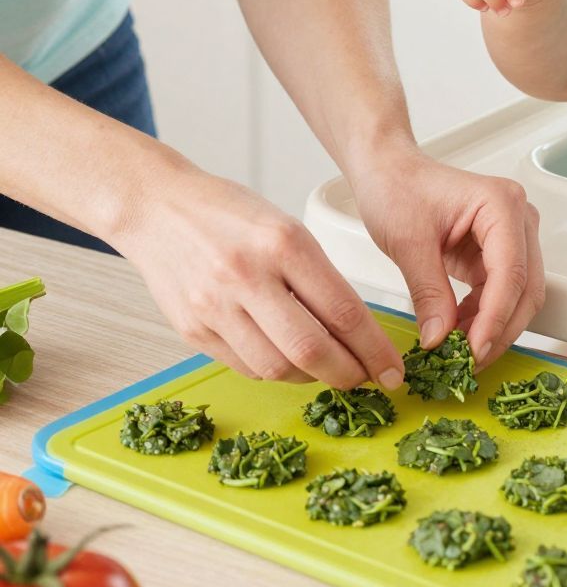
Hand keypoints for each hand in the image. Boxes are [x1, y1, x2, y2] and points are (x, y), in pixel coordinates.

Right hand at [115, 157, 404, 384]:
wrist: (155, 207)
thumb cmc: (227, 213)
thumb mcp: (284, 227)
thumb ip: (316, 277)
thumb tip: (357, 332)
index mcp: (282, 243)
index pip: (343, 311)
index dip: (374, 349)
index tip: (392, 369)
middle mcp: (247, 276)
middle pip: (311, 350)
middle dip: (348, 374)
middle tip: (365, 379)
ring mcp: (214, 307)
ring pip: (276, 369)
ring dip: (311, 377)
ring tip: (326, 368)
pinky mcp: (192, 329)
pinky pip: (245, 367)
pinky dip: (274, 371)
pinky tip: (286, 359)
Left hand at [350, 147, 544, 368]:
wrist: (387, 172)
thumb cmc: (397, 186)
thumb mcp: (407, 241)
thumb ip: (428, 291)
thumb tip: (440, 337)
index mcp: (501, 205)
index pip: (511, 273)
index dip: (495, 317)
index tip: (474, 349)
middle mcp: (516, 219)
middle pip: (526, 289)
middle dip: (500, 329)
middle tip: (469, 360)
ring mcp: (511, 237)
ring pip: (518, 296)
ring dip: (493, 327)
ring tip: (461, 351)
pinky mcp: (497, 254)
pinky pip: (500, 294)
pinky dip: (483, 317)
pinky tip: (460, 332)